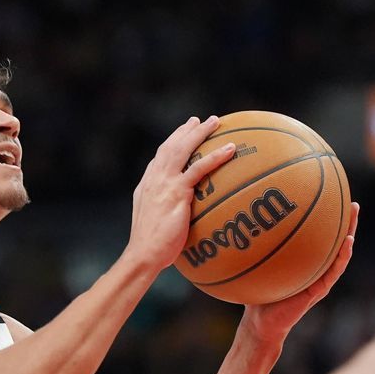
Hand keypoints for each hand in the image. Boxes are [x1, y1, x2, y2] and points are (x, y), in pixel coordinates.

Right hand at [128, 116, 235, 268]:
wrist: (144, 253)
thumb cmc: (151, 247)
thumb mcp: (154, 223)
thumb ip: (165, 211)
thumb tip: (181, 215)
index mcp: (147, 185)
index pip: (159, 157)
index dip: (171, 142)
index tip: (182, 133)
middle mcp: (153, 180)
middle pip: (170, 147)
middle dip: (185, 131)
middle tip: (199, 120)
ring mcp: (164, 183)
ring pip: (183, 150)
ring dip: (200, 133)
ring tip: (216, 122)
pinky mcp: (176, 191)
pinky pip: (199, 168)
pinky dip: (215, 157)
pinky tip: (231, 148)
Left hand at [241, 202, 357, 341]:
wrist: (260, 323)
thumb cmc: (256, 295)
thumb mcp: (254, 268)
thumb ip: (252, 251)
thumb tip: (234, 225)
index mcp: (303, 262)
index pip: (316, 238)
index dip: (324, 220)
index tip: (329, 198)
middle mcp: (314, 268)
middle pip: (332, 241)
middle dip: (343, 221)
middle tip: (350, 200)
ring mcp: (319, 279)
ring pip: (340, 253)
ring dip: (349, 233)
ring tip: (354, 214)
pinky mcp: (318, 290)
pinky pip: (334, 271)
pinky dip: (342, 257)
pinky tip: (347, 242)